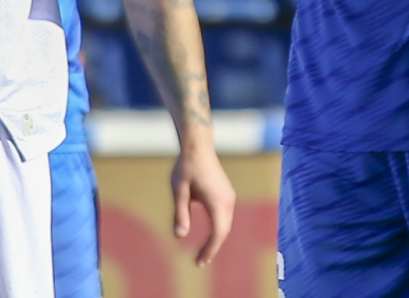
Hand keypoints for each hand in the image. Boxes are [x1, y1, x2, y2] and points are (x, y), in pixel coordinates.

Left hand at [171, 132, 235, 266]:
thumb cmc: (186, 167)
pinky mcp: (227, 193)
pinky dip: (219, 229)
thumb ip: (180, 213)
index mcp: (217, 201)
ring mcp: (229, 196)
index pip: (218, 233)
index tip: (199, 262)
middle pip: (224, 231)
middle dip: (213, 248)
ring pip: (226, 225)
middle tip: (199, 262)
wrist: (198, 146)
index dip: (210, 250)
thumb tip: (180, 236)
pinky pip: (225, 217)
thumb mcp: (179, 190)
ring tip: (203, 252)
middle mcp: (227, 200)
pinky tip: (209, 234)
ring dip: (217, 239)